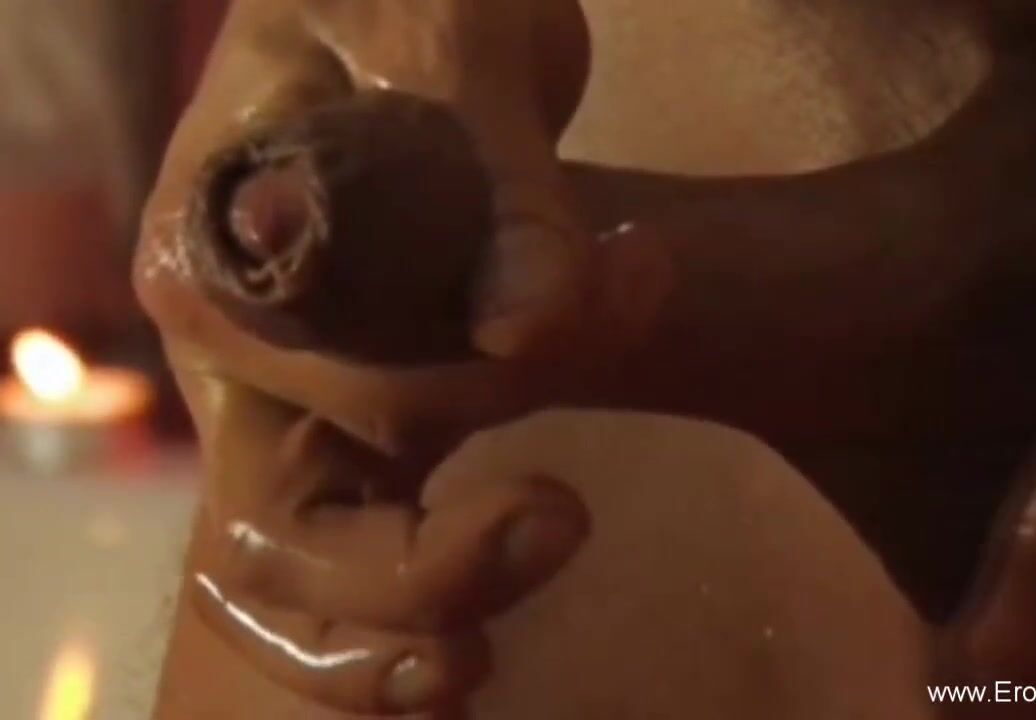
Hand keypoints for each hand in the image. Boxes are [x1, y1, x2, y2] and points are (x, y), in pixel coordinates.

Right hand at [135, 0, 599, 713]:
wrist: (416, 6)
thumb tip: (529, 327)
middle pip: (286, 527)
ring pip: (307, 569)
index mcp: (219, 260)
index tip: (630, 295)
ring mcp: (292, 397)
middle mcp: (238, 351)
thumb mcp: (453, 43)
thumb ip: (502, 185)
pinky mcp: (361, 415)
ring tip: (485, 663)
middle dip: (423, 567)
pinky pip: (358, 545)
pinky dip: (410, 610)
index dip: (483, 387)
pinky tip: (472, 662)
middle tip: (567, 522)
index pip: (341, 389)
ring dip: (404, 620)